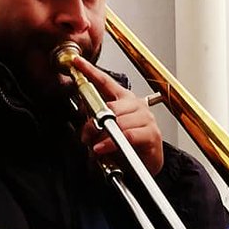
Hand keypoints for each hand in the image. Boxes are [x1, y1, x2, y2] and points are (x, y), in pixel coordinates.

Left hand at [72, 56, 163, 175]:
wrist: (145, 166)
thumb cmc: (127, 147)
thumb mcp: (105, 131)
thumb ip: (94, 120)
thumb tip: (84, 115)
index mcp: (125, 100)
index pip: (106, 82)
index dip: (91, 71)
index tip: (77, 62)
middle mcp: (137, 105)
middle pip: (110, 105)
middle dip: (94, 122)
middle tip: (86, 135)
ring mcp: (146, 118)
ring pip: (118, 121)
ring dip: (103, 135)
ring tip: (96, 146)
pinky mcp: (152, 133)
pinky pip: (127, 135)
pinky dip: (112, 143)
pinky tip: (103, 148)